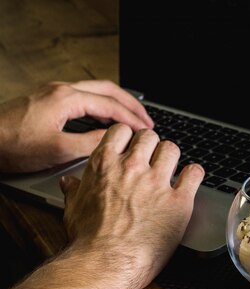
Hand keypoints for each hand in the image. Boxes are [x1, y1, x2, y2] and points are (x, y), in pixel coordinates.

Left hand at [0, 80, 153, 172]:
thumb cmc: (13, 145)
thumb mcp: (59, 150)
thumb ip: (92, 142)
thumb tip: (115, 139)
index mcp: (66, 98)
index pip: (110, 104)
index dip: (132, 119)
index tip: (147, 130)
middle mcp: (61, 89)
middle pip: (107, 89)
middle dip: (131, 104)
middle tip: (147, 120)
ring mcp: (53, 92)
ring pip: (95, 90)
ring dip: (117, 103)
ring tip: (132, 118)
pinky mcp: (47, 100)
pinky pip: (83, 96)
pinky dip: (101, 105)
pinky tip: (106, 118)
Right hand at [60, 124, 203, 288]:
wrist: (107, 263)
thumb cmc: (88, 241)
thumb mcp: (74, 210)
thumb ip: (75, 191)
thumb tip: (70, 183)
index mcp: (104, 165)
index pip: (121, 131)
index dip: (129, 138)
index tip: (132, 147)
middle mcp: (132, 168)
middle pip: (150, 137)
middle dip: (152, 146)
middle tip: (153, 159)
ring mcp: (157, 183)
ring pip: (172, 149)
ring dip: (172, 157)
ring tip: (171, 168)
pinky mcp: (179, 201)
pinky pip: (194, 174)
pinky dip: (194, 174)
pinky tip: (190, 179)